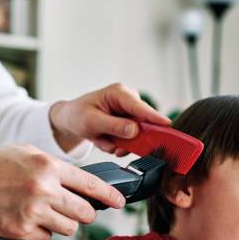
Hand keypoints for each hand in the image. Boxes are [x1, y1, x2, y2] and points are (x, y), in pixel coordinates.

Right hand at [0, 145, 124, 239]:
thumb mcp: (28, 154)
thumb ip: (57, 167)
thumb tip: (84, 183)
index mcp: (49, 167)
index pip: (91, 184)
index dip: (110, 196)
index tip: (120, 202)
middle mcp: (43, 189)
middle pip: (86, 213)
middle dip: (85, 213)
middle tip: (78, 210)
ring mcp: (32, 212)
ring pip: (70, 228)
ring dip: (64, 223)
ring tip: (47, 212)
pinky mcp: (20, 230)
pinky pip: (47, 238)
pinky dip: (42, 233)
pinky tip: (29, 220)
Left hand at [49, 83, 170, 156]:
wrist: (71, 120)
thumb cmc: (78, 115)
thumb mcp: (92, 122)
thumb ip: (113, 126)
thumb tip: (135, 130)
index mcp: (119, 93)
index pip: (140, 107)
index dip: (155, 117)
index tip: (168, 124)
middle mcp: (129, 100)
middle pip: (143, 123)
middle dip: (130, 139)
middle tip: (113, 146)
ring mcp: (132, 112)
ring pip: (138, 134)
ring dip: (122, 143)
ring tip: (103, 140)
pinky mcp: (131, 123)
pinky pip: (133, 139)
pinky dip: (120, 144)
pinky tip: (106, 140)